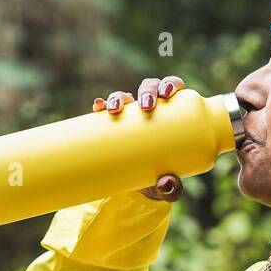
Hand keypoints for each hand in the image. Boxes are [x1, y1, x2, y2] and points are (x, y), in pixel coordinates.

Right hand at [93, 75, 185, 202]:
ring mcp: (129, 116)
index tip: (168, 93)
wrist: (137, 187)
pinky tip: (98, 107)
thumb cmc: (160, 177)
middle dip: (147, 91)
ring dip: (119, 97)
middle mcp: (149, 109)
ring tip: (115, 110)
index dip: (171, 83)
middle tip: (146, 107)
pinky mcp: (112, 125)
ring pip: (124, 96)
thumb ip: (172, 187)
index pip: (172, 88)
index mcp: (170, 112)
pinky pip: (104, 110)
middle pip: (148, 87)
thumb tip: (165, 183)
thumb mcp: (169, 186)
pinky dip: (100, 105)